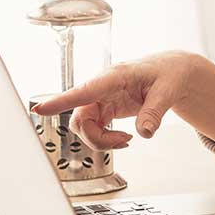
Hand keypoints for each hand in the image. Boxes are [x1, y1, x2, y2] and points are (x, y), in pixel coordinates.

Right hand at [31, 52, 199, 149]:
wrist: (175, 72)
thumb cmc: (170, 73)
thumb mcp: (168, 91)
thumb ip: (155, 112)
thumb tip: (144, 132)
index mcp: (116, 76)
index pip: (84, 90)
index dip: (61, 101)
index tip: (39, 109)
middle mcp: (103, 87)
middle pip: (80, 118)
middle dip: (95, 137)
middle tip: (124, 142)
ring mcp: (103, 98)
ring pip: (84, 126)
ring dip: (101, 140)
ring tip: (126, 140)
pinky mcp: (106, 108)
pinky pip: (94, 128)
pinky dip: (106, 139)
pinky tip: (124, 139)